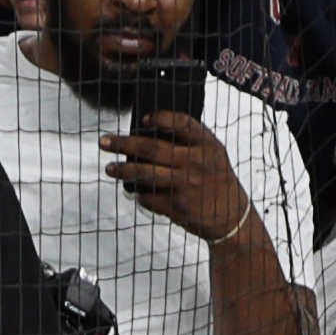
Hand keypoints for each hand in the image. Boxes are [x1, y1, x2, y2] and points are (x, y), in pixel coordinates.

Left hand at [98, 101, 253, 246]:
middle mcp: (196, 162)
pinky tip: (137, 191)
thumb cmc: (214, 178)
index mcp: (206, 144)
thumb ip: (188, 140)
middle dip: (124, 144)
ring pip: (145, 174)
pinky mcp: (178, 206)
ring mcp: (186, 185)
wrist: (231, 215)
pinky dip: (140, 194)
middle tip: (104, 141)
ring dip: (123, 170)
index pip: (183, 123)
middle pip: (152, 149)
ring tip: (109, 168)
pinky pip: (149, 197)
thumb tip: (146, 131)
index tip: (144, 120)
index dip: (162, 118)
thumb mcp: (212, 152)